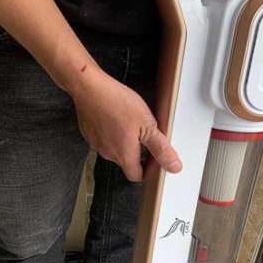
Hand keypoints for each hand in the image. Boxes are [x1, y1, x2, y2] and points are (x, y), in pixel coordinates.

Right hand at [70, 66, 181, 181]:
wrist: (89, 87)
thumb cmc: (117, 103)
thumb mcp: (148, 125)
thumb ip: (161, 148)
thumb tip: (174, 166)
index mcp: (124, 156)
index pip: (137, 176)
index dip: (148, 170)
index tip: (154, 158)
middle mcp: (108, 154)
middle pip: (126, 162)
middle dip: (138, 152)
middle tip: (145, 132)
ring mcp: (96, 144)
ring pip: (114, 149)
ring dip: (124, 141)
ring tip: (131, 122)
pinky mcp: (89, 133)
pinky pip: (103, 139)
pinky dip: (111, 132)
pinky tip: (116, 117)